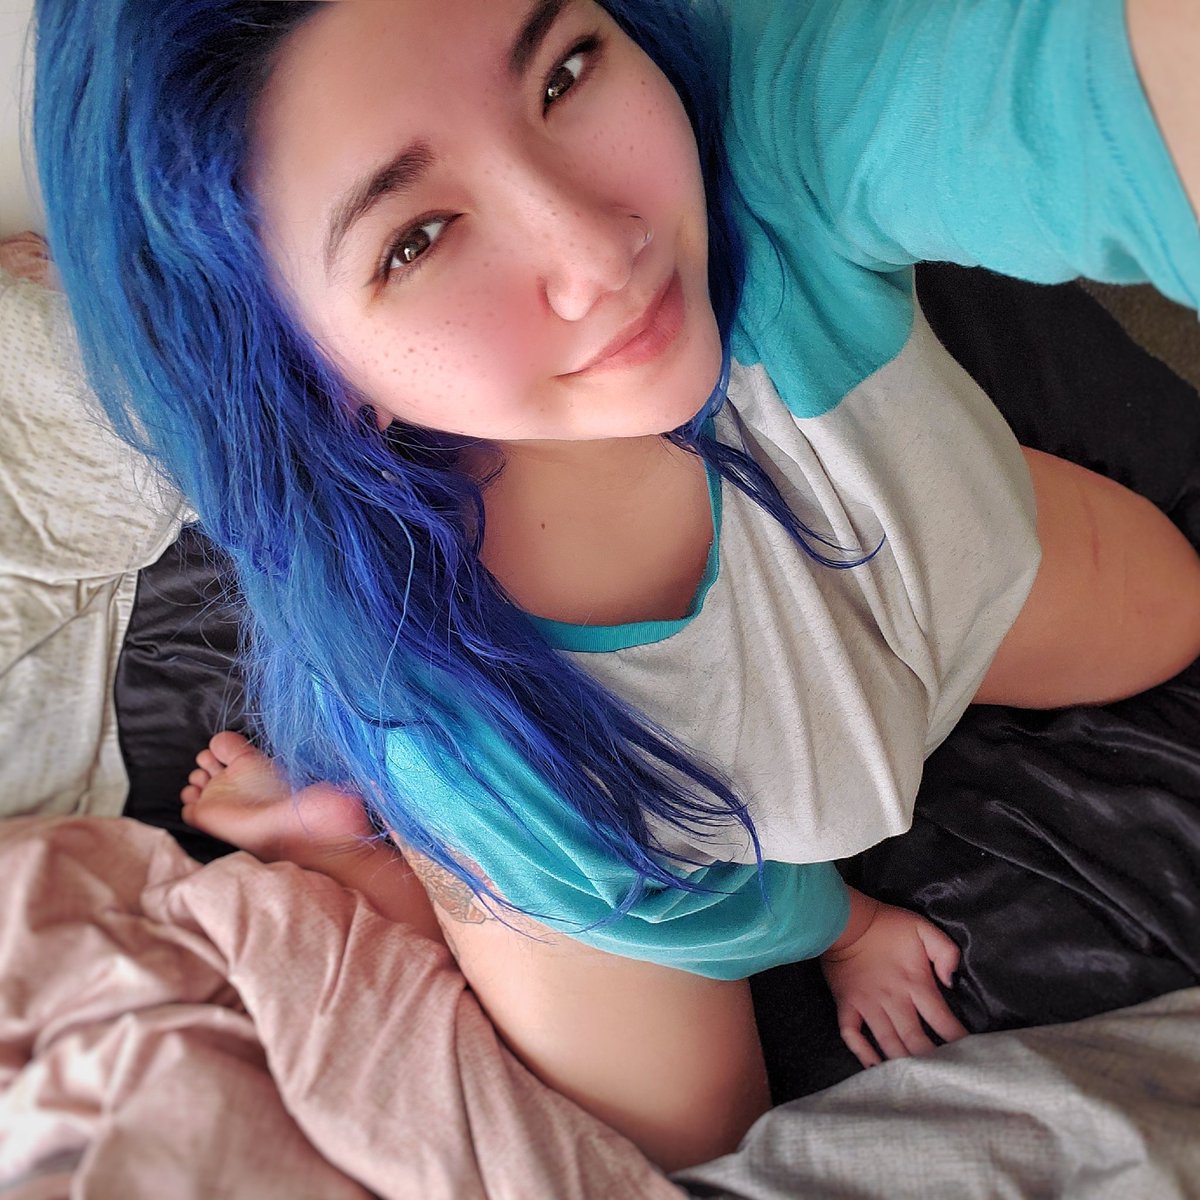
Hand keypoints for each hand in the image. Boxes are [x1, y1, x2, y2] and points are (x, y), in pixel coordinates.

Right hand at [820, 896, 968, 1067]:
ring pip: (888, 1044)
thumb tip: (952, 981)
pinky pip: (852, 1035)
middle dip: (933, 1061)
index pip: (943, 1021)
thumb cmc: (887, 925)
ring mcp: (868, 1006)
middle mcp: (893, 1001)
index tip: (972, 1056)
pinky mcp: (847, 1006)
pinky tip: (875, 1068)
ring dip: (903, 1064)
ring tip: (918, 1081)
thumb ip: (945, 952)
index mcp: (915, 984)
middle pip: (916, 1042)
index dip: (959, 1041)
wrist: (845, 920)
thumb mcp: (923, 928)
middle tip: (946, 1076)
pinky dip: (863, 1054)